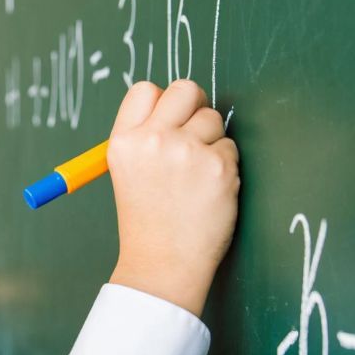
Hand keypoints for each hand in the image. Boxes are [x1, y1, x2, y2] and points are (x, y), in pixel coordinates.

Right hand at [105, 79, 240, 316]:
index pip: (145, 89)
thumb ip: (145, 137)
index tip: (167, 122)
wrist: (163, 265)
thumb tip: (177, 105)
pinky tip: (208, 191)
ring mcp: (186, 152)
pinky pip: (230, 148)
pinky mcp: (218, 167)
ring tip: (195, 176)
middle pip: (185, 89)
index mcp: (123, 142)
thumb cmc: (147, 222)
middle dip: (194, 107)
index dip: (161, 102)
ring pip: (213, 118)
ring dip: (210, 141)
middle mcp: (152, 140)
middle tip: (192, 136)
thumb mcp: (127, 173)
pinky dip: (224, 167)